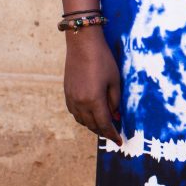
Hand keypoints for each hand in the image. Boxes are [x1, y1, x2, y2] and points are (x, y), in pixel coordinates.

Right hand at [64, 27, 122, 144]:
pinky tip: (91, 114)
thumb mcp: (115, 80)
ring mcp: (71, 99)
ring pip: (82, 120)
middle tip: (113, 133)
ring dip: (92, 125)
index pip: (104, 124)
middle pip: (91, 125)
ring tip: (103, 125)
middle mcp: (79, 103)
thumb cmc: (103, 60)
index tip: (119, 141)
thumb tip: (115, 116)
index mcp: (93, 100)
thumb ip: (115, 101)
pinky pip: (75, 113)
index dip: (112, 134)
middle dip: (103, 131)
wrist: (82, 44)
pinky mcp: (67, 93)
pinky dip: (83, 117)